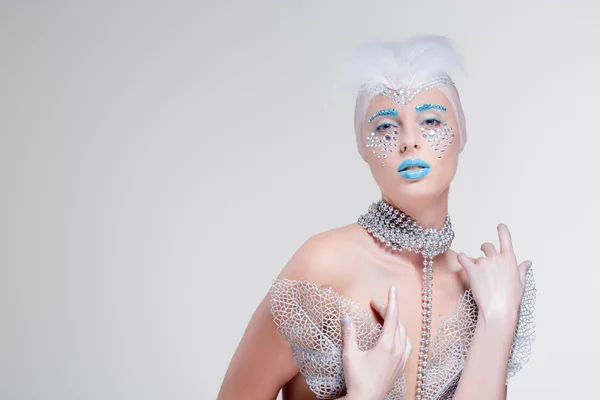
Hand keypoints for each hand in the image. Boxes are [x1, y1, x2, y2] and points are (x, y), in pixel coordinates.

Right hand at [340, 285, 411, 399]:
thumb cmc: (358, 379)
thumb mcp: (350, 354)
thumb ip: (349, 333)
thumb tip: (345, 316)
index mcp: (388, 345)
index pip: (393, 316)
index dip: (392, 301)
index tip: (393, 288)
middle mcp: (399, 350)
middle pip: (397, 322)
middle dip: (387, 310)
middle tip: (374, 304)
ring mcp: (402, 359)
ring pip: (404, 333)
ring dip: (394, 321)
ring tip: (383, 316)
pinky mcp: (401, 366)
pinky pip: (407, 343)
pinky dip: (400, 333)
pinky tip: (394, 335)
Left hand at [457, 224, 530, 322]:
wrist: (498, 310)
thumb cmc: (511, 300)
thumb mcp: (521, 284)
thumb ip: (521, 270)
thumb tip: (526, 262)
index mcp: (509, 259)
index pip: (506, 238)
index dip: (502, 230)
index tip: (500, 226)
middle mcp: (496, 258)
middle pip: (487, 246)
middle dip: (485, 248)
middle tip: (484, 255)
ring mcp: (483, 263)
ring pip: (477, 256)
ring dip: (476, 262)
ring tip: (480, 276)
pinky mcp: (472, 270)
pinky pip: (462, 258)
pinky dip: (461, 258)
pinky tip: (462, 260)